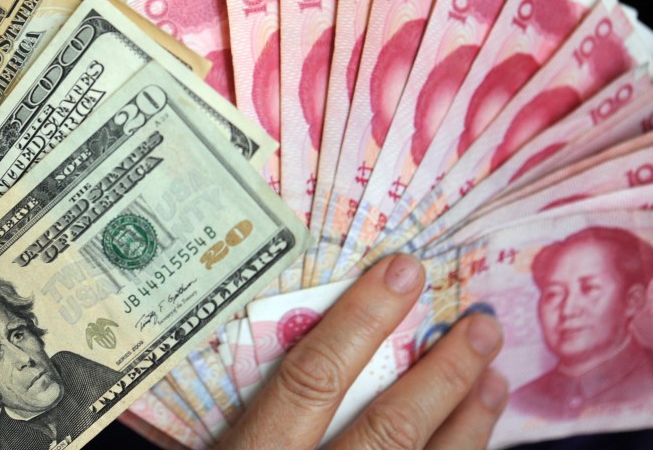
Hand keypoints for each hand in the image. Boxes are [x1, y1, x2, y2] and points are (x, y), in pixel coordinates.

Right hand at [218, 254, 507, 449]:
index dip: (360, 321)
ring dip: (467, 423)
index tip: (401, 272)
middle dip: (442, 375)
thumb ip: (217, 414)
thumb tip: (236, 338)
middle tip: (479, 326)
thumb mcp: (208, 446)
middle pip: (388, 430)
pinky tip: (474, 437)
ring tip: (495, 378)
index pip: (311, 379)